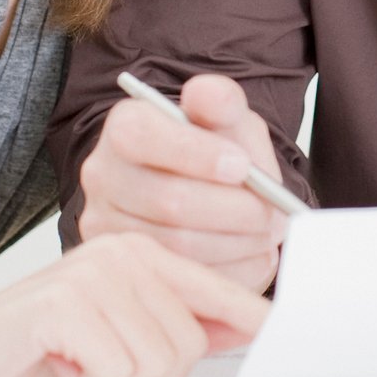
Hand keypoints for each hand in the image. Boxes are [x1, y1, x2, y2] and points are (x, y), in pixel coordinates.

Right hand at [0, 234, 269, 376]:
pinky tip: (58, 367)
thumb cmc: (30, 348)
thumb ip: (174, 327)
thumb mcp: (116, 336)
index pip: (218, 292)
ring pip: (159, 361)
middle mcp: (122, 251)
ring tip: (79, 370)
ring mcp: (93, 273)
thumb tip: (246, 332)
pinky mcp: (65, 304)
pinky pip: (117, 372)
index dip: (251, 324)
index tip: (280, 338)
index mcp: (141, 254)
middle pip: (191, 341)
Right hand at [76, 73, 287, 292]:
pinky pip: (183, 279)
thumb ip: (221, 100)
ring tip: (266, 233)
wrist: (207, 192)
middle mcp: (103, 176)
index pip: (146, 138)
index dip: (198, 155)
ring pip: (177, 245)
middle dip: (234, 210)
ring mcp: (107, 226)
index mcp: (125, 127)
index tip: (243, 167)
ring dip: (236, 243)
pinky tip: (249, 255)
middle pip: (168, 201)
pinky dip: (229, 270)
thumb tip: (209, 96)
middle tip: (272, 213)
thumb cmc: (215, 150)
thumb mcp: (225, 117)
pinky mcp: (128, 267)